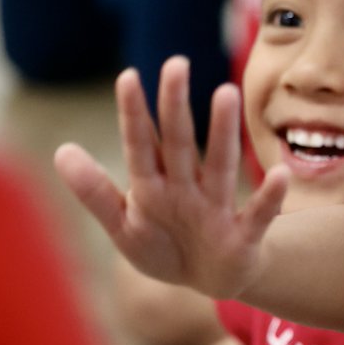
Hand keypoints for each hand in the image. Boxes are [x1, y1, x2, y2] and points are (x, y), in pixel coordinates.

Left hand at [55, 57, 288, 295]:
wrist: (208, 281)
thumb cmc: (164, 247)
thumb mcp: (124, 226)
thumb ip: (95, 192)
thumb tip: (61, 150)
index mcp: (153, 184)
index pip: (141, 144)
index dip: (134, 114)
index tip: (128, 77)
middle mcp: (186, 188)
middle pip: (180, 144)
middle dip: (176, 106)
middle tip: (176, 64)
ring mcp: (216, 209)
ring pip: (219, 167)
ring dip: (223, 133)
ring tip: (226, 93)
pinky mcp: (243, 236)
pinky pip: (258, 215)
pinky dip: (270, 198)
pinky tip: (282, 175)